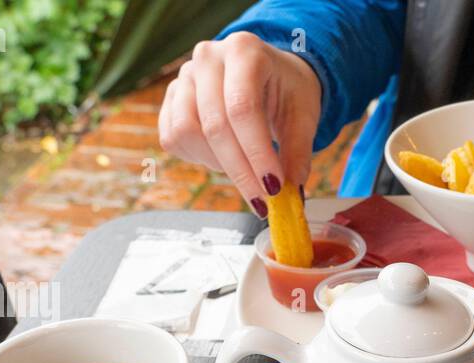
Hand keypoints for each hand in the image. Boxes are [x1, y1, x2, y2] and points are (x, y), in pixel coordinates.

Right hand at [159, 33, 321, 216]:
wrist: (267, 73)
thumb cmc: (286, 90)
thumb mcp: (303, 114)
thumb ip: (298, 151)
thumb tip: (291, 193)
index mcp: (244, 50)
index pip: (243, 108)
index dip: (256, 153)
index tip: (273, 188)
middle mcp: (207, 57)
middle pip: (215, 125)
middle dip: (240, 171)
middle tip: (261, 201)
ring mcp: (183, 76)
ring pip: (187, 132)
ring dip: (217, 163)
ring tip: (243, 168)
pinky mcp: (170, 98)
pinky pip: (173, 137)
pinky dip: (197, 157)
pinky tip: (222, 157)